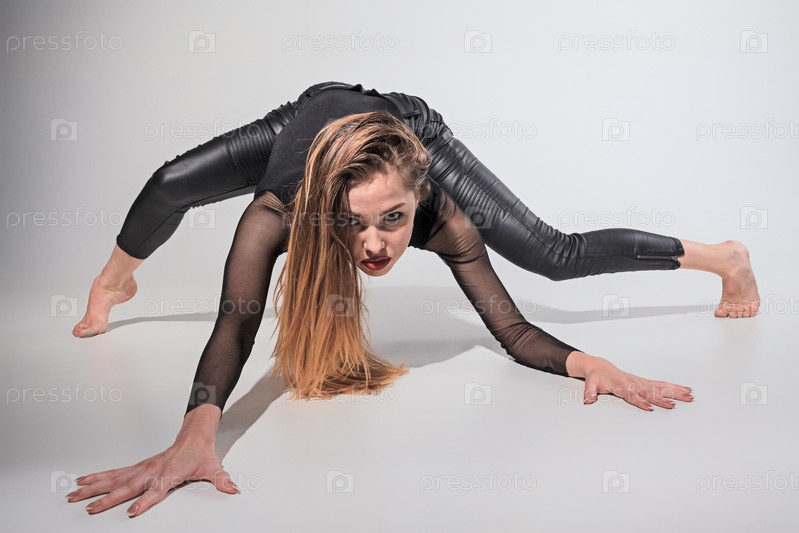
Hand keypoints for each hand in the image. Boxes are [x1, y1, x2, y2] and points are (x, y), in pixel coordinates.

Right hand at [67, 405, 235, 516]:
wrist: (194, 433)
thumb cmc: (201, 453)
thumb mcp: (214, 467)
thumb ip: (222, 480)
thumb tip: (233, 488)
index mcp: (170, 472)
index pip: (156, 489)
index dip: (145, 501)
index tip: (132, 512)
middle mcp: (153, 469)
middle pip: (128, 486)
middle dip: (109, 499)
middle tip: (91, 509)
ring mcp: (143, 467)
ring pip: (115, 478)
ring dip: (94, 488)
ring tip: (74, 495)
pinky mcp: (138, 467)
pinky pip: (115, 473)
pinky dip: (97, 477)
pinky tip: (82, 482)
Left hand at [568, 352, 693, 410]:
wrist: (600, 367)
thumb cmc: (596, 377)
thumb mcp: (590, 384)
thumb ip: (589, 392)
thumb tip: (588, 400)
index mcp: (621, 385)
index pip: (631, 394)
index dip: (640, 401)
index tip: (649, 408)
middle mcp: (633, 383)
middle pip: (650, 392)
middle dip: (662, 399)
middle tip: (673, 406)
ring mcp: (641, 382)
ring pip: (660, 387)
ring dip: (675, 392)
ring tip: (689, 396)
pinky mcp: (645, 382)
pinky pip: (661, 385)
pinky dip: (674, 387)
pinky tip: (685, 390)